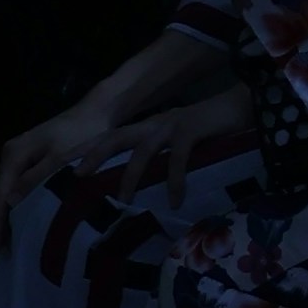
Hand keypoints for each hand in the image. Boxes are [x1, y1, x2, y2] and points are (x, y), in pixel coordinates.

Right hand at [0, 101, 114, 254]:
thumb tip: (10, 203)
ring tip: (0, 244)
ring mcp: (16, 155)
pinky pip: (9, 187)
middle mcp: (10, 153)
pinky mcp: (26, 158)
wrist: (96, 113)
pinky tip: (12, 223)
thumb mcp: (61, 159)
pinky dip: (6, 207)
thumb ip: (36, 179)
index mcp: (15, 154)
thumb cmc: (81, 136)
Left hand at [86, 94, 233, 209]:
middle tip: (74, 178)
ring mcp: (173, 124)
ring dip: (131, 174)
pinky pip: (178, 156)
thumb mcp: (180, 148)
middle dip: (92, 155)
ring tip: (124, 201)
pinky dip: (174, 178)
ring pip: (142, 148)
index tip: (62, 168)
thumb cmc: (212, 133)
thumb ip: (162, 163)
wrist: (245, 106)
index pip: (109, 139)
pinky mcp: (193, 128)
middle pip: (114, 137)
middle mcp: (155, 124)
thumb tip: (144, 197)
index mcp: (149, 129)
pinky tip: (176, 200)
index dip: (84, 153)